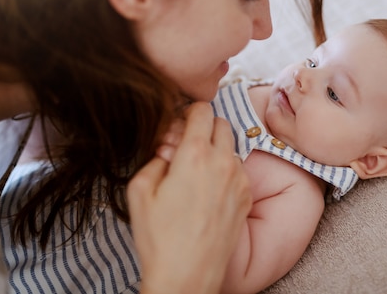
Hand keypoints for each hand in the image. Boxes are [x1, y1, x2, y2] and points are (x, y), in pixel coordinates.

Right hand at [127, 102, 251, 293]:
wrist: (188, 275)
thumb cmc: (159, 237)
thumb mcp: (140, 191)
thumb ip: (155, 157)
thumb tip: (168, 148)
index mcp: (195, 155)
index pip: (202, 110)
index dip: (188, 112)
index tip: (179, 125)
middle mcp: (223, 162)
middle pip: (222, 123)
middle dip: (204, 127)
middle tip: (186, 146)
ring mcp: (239, 180)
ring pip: (231, 147)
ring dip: (216, 150)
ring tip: (195, 173)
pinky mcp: (247, 197)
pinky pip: (238, 170)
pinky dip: (225, 171)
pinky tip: (208, 192)